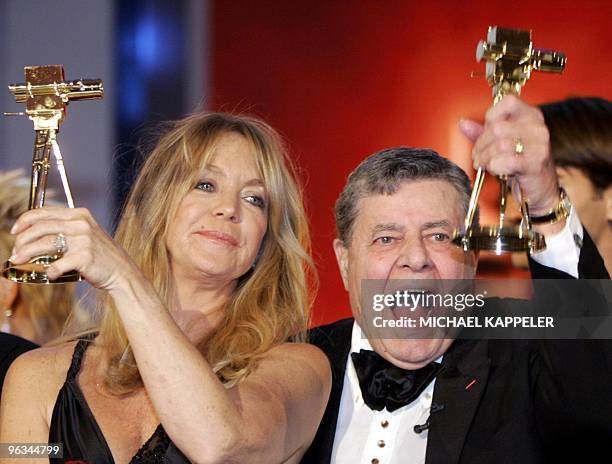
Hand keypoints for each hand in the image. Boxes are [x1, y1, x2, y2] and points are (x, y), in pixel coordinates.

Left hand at [10, 207, 136, 289]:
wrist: (122, 272)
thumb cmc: (100, 256)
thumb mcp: (84, 235)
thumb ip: (65, 229)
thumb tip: (33, 234)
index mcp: (79, 214)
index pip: (44, 212)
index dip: (25, 220)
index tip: (14, 231)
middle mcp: (81, 224)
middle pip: (41, 227)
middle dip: (22, 239)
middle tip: (15, 251)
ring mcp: (84, 239)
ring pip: (45, 243)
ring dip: (26, 253)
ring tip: (18, 260)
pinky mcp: (84, 257)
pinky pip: (57, 264)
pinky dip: (50, 271)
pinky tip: (50, 274)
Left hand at [459, 95, 559, 215]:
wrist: (540, 187)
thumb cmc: (520, 162)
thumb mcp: (501, 142)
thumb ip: (482, 132)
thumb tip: (463, 123)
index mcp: (531, 115)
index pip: (508, 101)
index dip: (491, 116)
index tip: (487, 132)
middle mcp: (537, 127)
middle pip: (497, 128)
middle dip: (481, 144)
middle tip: (477, 156)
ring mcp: (539, 145)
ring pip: (499, 145)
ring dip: (485, 158)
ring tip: (484, 164)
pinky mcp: (534, 164)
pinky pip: (505, 161)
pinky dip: (494, 167)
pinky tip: (495, 170)